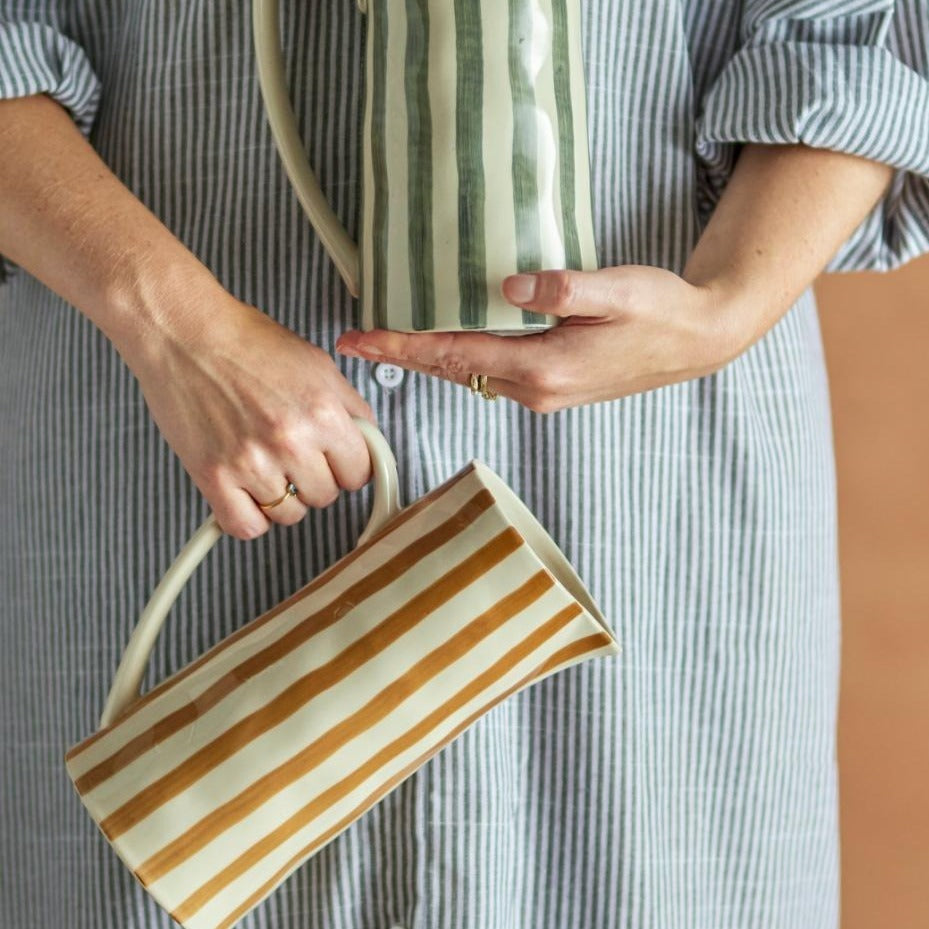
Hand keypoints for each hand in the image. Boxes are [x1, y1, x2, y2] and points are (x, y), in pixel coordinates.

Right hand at [124, 286, 377, 539]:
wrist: (183, 332)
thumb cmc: (245, 342)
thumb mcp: (318, 365)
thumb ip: (350, 409)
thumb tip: (369, 444)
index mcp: (323, 412)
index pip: (361, 473)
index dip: (348, 465)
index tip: (334, 459)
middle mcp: (291, 441)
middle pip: (326, 496)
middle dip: (314, 478)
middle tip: (292, 452)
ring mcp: (251, 463)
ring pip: (289, 514)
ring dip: (281, 496)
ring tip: (264, 462)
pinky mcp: (213, 477)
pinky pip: (246, 527)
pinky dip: (249, 516)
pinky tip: (245, 492)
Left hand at [334, 266, 743, 412]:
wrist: (696, 341)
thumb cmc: (661, 312)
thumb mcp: (616, 290)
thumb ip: (562, 288)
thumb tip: (507, 286)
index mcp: (544, 369)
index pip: (454, 356)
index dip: (402, 346)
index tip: (358, 339)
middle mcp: (536, 390)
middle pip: (452, 371)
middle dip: (402, 355)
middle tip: (355, 339)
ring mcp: (543, 393)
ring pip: (469, 375)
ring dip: (429, 358)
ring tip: (389, 338)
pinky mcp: (552, 386)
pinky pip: (490, 373)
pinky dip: (460, 358)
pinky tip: (448, 339)